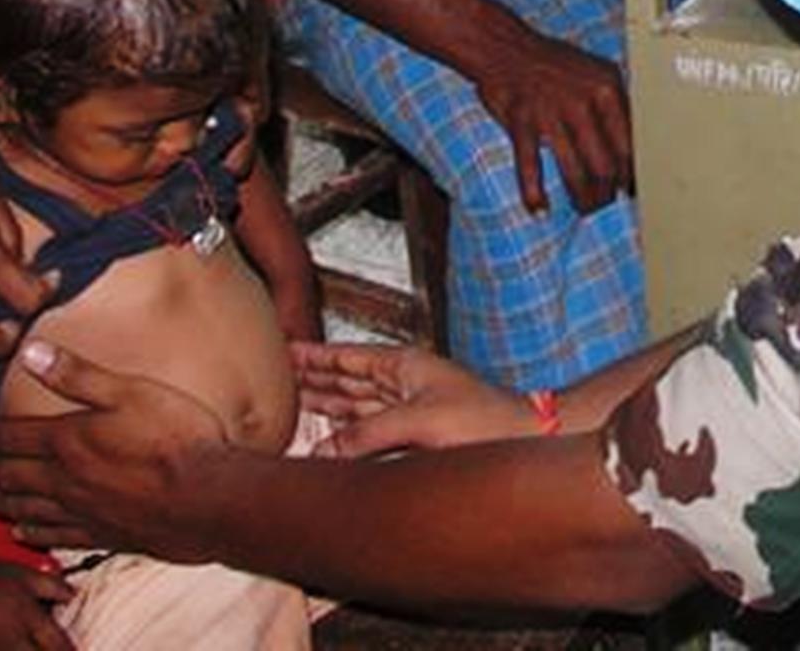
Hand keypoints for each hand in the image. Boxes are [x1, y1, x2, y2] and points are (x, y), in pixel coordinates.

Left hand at [0, 340, 234, 559]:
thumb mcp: (129, 392)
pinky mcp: (101, 534)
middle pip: (13, 473)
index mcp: (68, 440)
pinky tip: (22, 533)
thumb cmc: (174, 437)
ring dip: (0, 502)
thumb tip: (31, 353)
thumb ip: (78, 375)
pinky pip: (53, 535)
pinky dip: (31, 533)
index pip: (13, 436)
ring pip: (25, 508)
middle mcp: (65, 480)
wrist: (207, 498)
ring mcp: (81, 511)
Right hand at [294, 339, 534, 455]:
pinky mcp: (415, 435)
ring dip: (324, 401)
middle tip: (275, 376)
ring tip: (292, 400)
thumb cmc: (485, 422)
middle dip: (312, 376)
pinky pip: (367, 428)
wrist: (523, 439)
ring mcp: (409, 408)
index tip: (284, 348)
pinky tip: (328, 435)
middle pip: (346, 378)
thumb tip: (323, 450)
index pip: (348, 356)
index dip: (315, 355)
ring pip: (354, 403)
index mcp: (405, 365)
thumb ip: (367, 434)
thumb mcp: (419, 423)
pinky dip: (343, 429)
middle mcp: (404, 383)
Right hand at [471, 21, 631, 214]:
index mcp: (607, 88)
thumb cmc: (554, 64)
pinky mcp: (521, 122)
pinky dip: (534, 193)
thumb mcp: (596, 73)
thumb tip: (635, 146)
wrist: (505, 46)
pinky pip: (530, 166)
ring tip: (585, 208)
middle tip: (606, 203)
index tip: (632, 189)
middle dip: (608, 192)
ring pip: (575, 171)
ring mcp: (551, 112)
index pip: (629, 143)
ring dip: (583, 198)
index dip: (632, 173)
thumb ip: (616, 104)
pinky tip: (539, 209)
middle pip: (605, 164)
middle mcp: (582, 101)